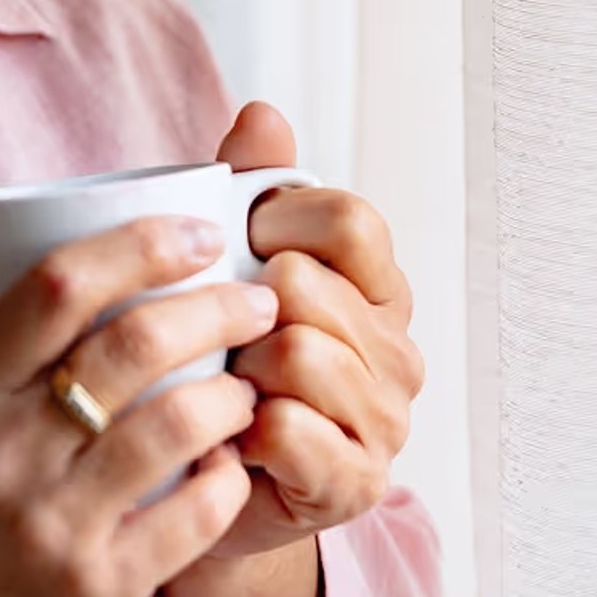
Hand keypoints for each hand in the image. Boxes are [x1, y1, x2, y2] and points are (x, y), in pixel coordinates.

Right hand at [0, 172, 281, 596]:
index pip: (55, 288)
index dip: (136, 246)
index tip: (199, 230)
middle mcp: (4, 450)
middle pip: (129, 348)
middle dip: (212, 307)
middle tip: (258, 296)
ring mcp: (52, 523)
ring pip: (172, 427)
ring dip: (231, 391)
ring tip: (252, 375)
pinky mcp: (97, 587)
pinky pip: (189, 518)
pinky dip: (227, 478)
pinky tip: (237, 458)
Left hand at [196, 101, 425, 561]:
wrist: (200, 476)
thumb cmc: (217, 355)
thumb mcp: (227, 260)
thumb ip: (252, 183)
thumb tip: (262, 112)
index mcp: (376, 284)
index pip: (351, 219)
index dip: (278, 221)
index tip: (241, 246)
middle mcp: (396, 350)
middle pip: (310, 285)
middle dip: (243, 306)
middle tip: (223, 337)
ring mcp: (386, 420)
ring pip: (296, 354)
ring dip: (238, 369)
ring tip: (225, 387)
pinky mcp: (356, 483)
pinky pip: (289, 428)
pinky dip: (243, 429)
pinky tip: (232, 436)